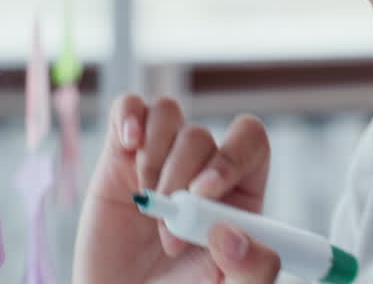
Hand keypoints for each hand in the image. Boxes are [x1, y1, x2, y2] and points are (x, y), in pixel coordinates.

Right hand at [73, 94, 277, 283]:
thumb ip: (251, 271)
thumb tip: (231, 234)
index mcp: (239, 191)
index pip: (251, 141)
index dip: (230, 156)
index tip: (202, 192)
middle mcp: (202, 167)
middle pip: (200, 137)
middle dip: (178, 183)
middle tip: (169, 238)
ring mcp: (161, 157)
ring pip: (167, 114)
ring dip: (153, 161)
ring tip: (147, 208)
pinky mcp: (121, 155)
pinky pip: (130, 106)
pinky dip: (128, 116)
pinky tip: (128, 145)